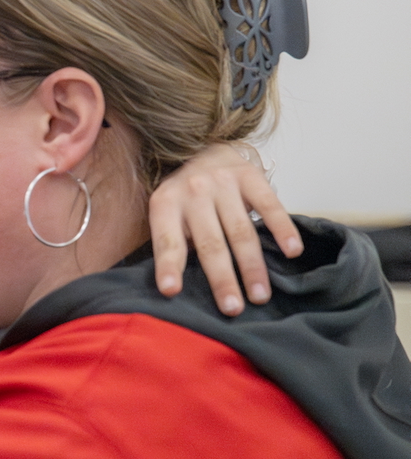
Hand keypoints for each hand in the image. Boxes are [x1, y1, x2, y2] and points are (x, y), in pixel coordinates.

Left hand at [149, 143, 301, 315]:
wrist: (206, 150)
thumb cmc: (186, 197)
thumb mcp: (168, 214)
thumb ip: (175, 242)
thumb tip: (180, 289)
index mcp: (166, 204)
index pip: (167, 241)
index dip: (168, 266)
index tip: (171, 291)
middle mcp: (193, 191)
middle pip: (209, 243)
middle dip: (221, 278)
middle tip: (232, 309)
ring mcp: (222, 183)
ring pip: (240, 231)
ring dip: (252, 267)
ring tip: (260, 296)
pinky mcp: (250, 176)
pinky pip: (269, 205)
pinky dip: (282, 229)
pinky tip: (291, 252)